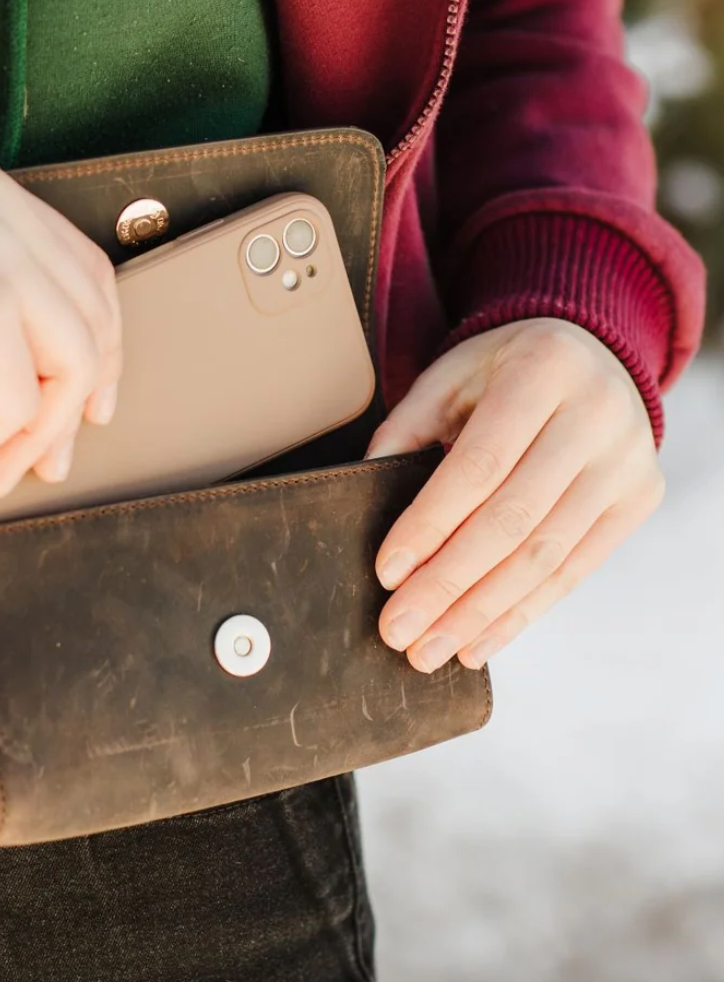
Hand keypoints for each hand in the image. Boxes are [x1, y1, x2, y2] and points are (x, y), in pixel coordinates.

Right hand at [0, 153, 121, 495]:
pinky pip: (18, 405)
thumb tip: (61, 379)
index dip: (97, 342)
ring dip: (31, 434)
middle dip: (75, 401)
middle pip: (90, 317)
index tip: (87, 398)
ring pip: (68, 366)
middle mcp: (0, 210)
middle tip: (49, 456)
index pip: (83, 268)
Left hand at [366, 318, 663, 672]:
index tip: (387, 573)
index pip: (478, 466)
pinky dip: (523, 611)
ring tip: (432, 650)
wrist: (588, 353)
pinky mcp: (639, 499)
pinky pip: (576, 569)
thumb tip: (364, 497)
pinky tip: (480, 641)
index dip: (430, 524)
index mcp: (541, 371)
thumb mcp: (447, 377)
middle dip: (449, 586)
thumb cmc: (499, 371)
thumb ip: (405, 431)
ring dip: (483, 613)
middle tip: (400, 632)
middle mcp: (595, 416)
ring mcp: (626, 461)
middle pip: (513, 520)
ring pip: (546, 555)